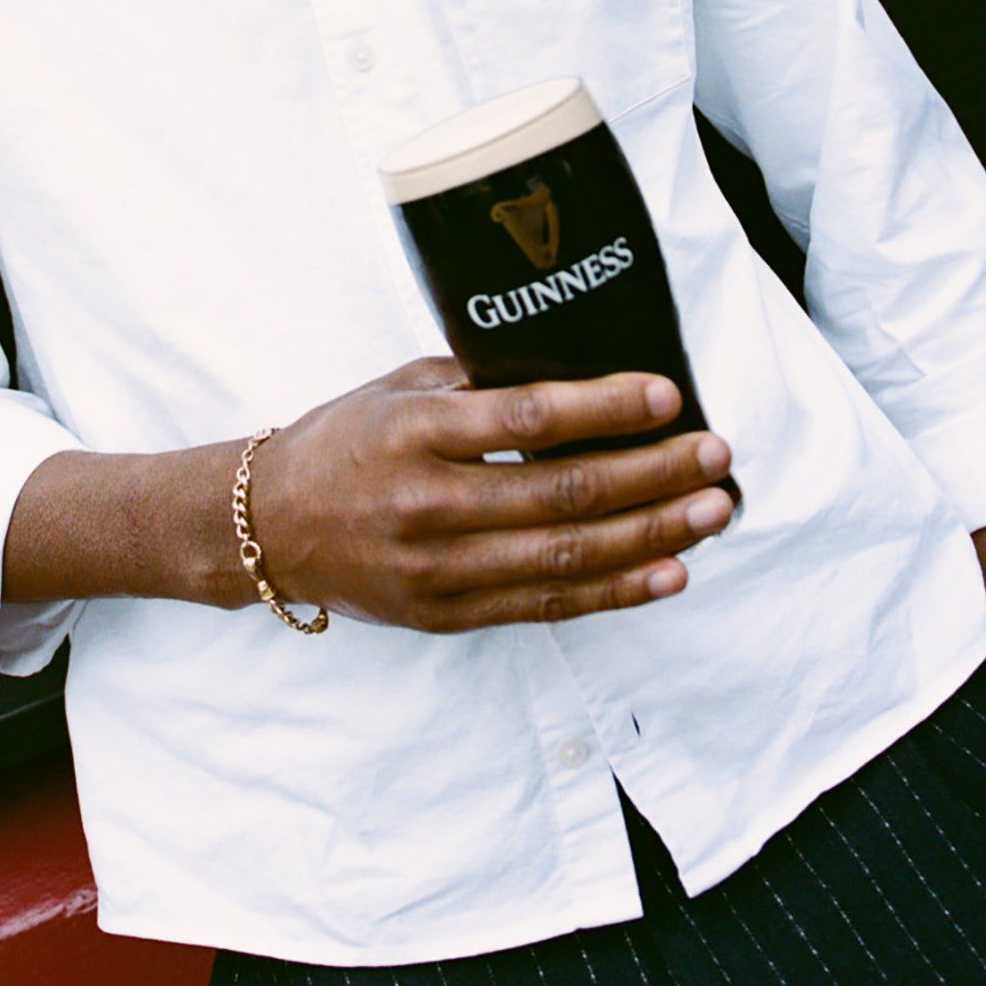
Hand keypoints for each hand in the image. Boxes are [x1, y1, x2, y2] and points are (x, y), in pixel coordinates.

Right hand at [245, 357, 734, 631]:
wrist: (269, 526)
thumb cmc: (345, 441)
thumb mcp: (401, 388)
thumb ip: (481, 382)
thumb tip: (582, 370)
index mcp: (414, 432)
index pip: (525, 418)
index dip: (604, 408)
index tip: (668, 395)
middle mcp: (428, 504)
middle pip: (562, 493)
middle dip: (652, 474)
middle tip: (716, 453)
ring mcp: (439, 570)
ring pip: (567, 555)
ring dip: (653, 534)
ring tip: (713, 511)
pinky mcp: (449, 615)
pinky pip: (549, 603)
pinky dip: (616, 590)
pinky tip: (669, 570)